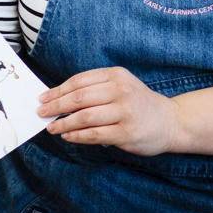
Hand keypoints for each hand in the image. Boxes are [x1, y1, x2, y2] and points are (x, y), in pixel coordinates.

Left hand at [38, 66, 179, 155]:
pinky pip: (94, 134)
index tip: (43, 98)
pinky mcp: (126, 132)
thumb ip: (95, 89)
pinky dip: (77, 136)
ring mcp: (124, 112)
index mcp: (117, 75)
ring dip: (64, 123)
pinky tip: (68, 137)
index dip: (58, 90)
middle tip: (42, 113)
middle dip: (56, 106)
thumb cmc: (139, 104)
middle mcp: (121, 91)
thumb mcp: (121, 86)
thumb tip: (59, 99)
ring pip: (84, 117)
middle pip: (79, 98)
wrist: (170, 121)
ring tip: (52, 127)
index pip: (79, 81)